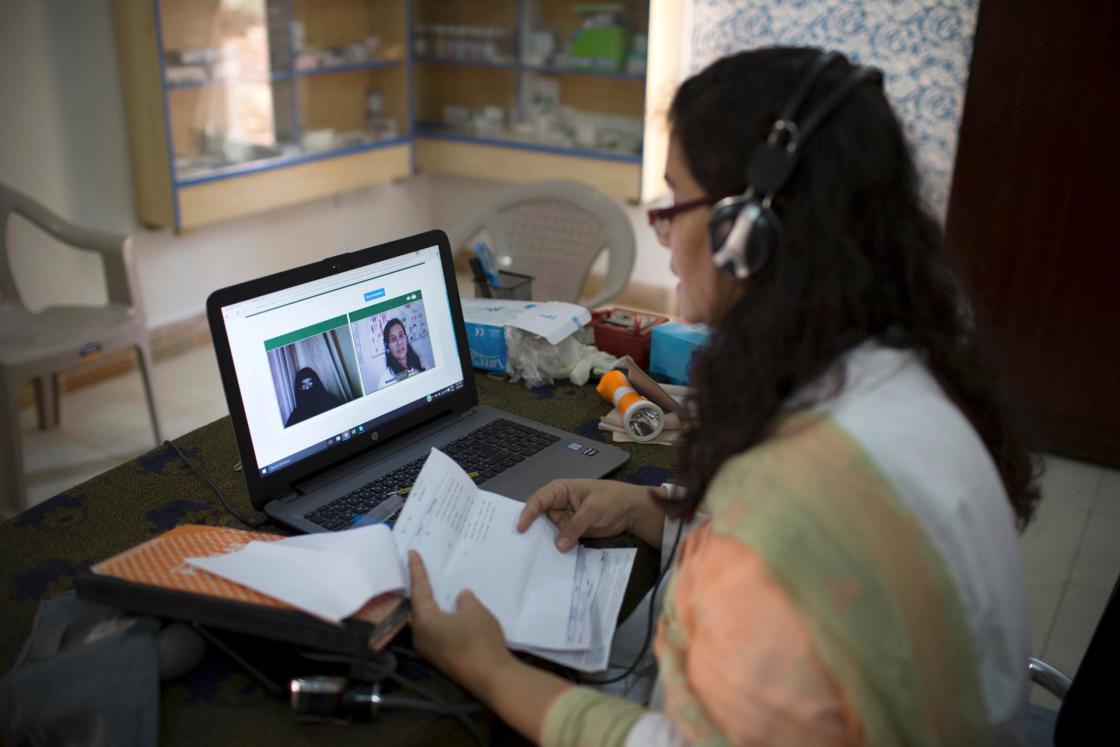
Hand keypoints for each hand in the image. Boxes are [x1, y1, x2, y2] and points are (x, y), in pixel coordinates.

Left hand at [407, 550, 513, 690]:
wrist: (491, 678)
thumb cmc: (479, 640)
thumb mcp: (475, 611)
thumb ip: (465, 600)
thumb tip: (461, 597)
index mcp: (424, 621)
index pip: (418, 589)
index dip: (417, 570)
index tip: (411, 553)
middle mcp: (421, 636)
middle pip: (418, 607)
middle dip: (420, 590)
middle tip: (421, 571)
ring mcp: (430, 650)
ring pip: (427, 621)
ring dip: (431, 606)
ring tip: (435, 590)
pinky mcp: (442, 659)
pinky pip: (436, 632)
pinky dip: (440, 619)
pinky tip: (450, 613)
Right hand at [517, 479, 660, 550]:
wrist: (631, 511)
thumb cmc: (612, 499)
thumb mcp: (593, 509)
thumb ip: (575, 526)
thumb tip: (558, 546)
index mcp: (560, 490)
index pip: (539, 500)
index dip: (528, 513)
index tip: (521, 528)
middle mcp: (558, 504)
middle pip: (538, 516)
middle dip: (529, 528)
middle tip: (516, 544)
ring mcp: (563, 519)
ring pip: (546, 530)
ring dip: (540, 541)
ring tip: (527, 555)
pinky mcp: (570, 532)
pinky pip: (558, 540)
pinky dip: (553, 548)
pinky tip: (545, 559)